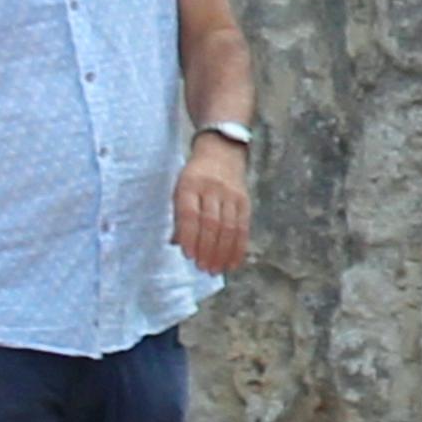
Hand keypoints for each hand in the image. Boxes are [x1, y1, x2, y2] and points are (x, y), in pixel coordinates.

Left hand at [175, 137, 251, 273]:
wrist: (221, 152)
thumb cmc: (194, 176)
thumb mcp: (179, 188)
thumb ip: (178, 215)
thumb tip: (176, 244)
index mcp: (190, 185)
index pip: (190, 213)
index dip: (190, 236)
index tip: (188, 256)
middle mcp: (212, 189)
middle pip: (211, 223)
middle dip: (207, 249)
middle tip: (203, 268)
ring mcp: (231, 195)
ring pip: (229, 227)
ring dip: (222, 252)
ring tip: (216, 269)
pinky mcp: (245, 201)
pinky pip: (243, 227)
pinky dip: (239, 248)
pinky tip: (233, 262)